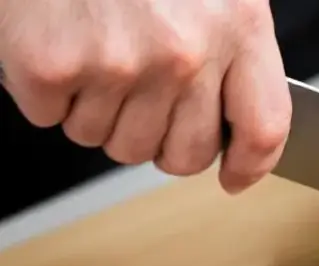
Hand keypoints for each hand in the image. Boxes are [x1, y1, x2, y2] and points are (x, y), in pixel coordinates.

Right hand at [0, 0, 290, 193]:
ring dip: (99, 114)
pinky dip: (46, 93)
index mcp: (237, 26)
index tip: (233, 178)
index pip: (264, 129)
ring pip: (114, 143)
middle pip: (183, 154)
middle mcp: (185, 54)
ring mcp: (118, 63)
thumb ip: (230, 49)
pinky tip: (54, 44)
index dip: (250, 166)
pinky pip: (52, 118)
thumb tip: (232, 132)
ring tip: (92, 51)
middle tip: (137, 97)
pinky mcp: (52, 65)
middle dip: (159, 140)